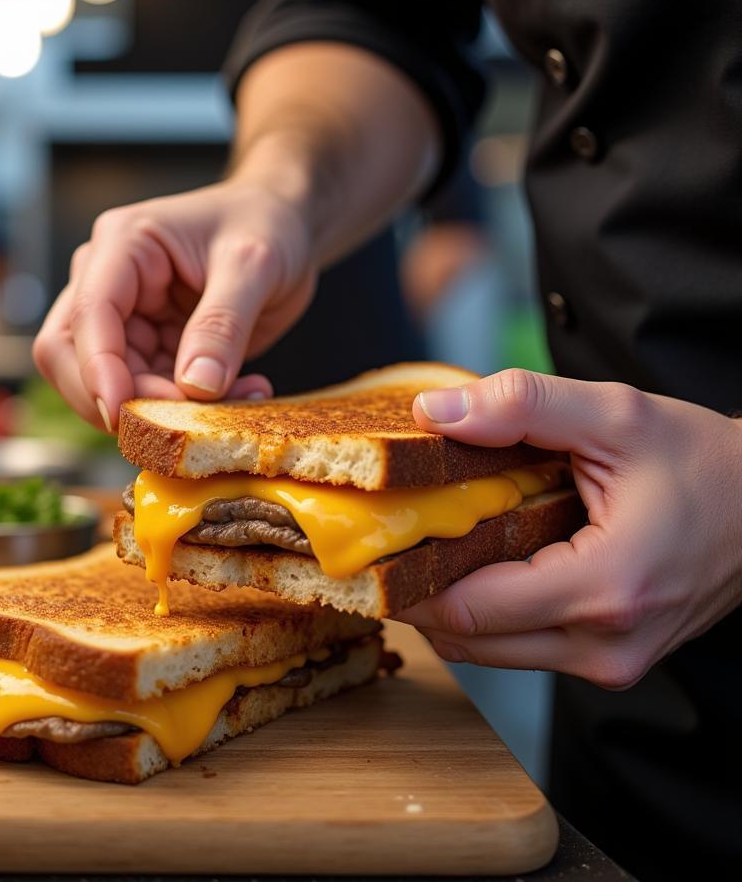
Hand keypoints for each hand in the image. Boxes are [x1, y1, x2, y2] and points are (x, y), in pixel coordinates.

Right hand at [32, 181, 316, 430]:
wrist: (284, 227)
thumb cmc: (265, 225)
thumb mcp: (254, 265)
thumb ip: (222, 324)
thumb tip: (195, 386)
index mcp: (123, 244)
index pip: (88, 313)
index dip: (96, 369)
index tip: (121, 413)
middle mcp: (108, 281)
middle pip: (70, 356)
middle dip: (116, 398)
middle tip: (178, 421)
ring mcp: (124, 318)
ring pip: (108, 385)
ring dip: (160, 409)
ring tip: (234, 400)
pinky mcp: (148, 349)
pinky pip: (147, 393)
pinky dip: (186, 408)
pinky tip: (240, 393)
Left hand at [401, 368, 741, 688]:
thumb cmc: (703, 463)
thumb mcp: (615, 414)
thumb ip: (522, 406)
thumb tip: (435, 412)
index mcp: (604, 589)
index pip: (467, 609)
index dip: (405, 581)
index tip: (363, 548)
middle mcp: (604, 645)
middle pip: (468, 638)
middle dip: (419, 593)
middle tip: (386, 540)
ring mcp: (610, 662)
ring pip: (490, 651)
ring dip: (451, 605)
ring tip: (431, 544)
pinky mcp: (611, 659)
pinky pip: (522, 646)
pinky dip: (489, 611)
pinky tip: (480, 561)